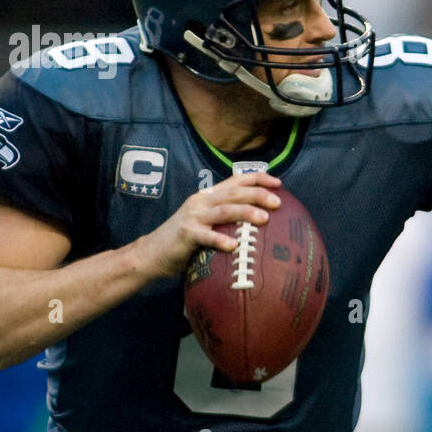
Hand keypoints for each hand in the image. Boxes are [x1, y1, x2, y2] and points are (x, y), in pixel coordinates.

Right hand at [130, 171, 282, 279]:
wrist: (152, 252)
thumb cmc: (185, 239)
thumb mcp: (207, 221)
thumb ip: (226, 216)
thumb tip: (260, 219)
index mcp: (209, 195)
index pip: (237, 180)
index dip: (258, 179)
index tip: (279, 183)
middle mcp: (202, 201)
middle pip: (234, 193)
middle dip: (258, 195)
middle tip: (278, 202)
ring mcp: (193, 216)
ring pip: (224, 210)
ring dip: (245, 212)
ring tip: (265, 218)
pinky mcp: (186, 234)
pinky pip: (206, 237)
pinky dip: (220, 240)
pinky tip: (234, 246)